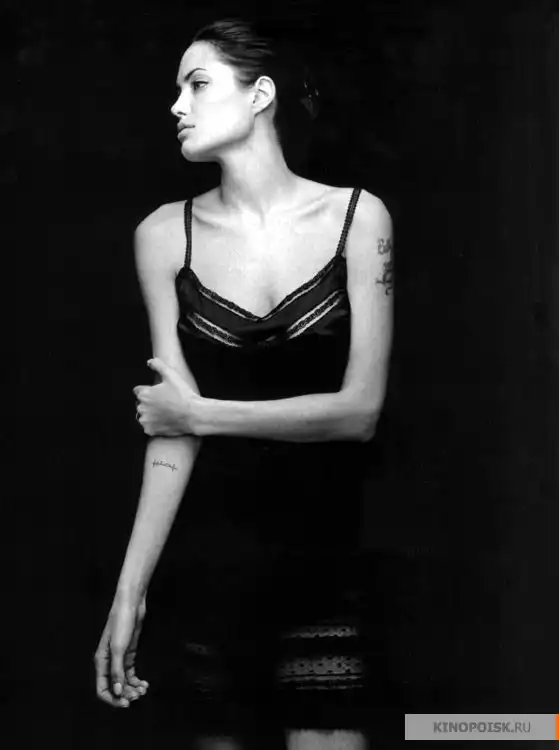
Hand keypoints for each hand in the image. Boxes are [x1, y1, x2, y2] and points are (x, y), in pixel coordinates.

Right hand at [94, 591, 148, 707]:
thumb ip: (117, 670)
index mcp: (101, 662)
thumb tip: (117, 691)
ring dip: (133, 689)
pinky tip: (144, 684)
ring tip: (144, 690)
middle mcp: (109, 663)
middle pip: (114, 687)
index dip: (112, 699)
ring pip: (124, 682)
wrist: (131, 605)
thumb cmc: (121, 622)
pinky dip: (137, 681)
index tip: (126, 704)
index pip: (102, 688)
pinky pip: (131, 674)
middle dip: (126, 694)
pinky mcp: (129, 654)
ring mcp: (119, 659)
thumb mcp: (118, 648)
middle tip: (139, 696)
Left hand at [133, 358, 198, 436]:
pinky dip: (154, 425)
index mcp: (144, 394)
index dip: (148, 390)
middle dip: (149, 403)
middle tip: (165, 403)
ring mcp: (145, 421)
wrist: (193, 415)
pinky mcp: (150, 431)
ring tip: (165, 412)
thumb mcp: (171, 375)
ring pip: (144, 416)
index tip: (158, 393)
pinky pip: (148, 427)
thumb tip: (149, 362)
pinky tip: (165, 421)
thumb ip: (158, 365)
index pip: (138, 391)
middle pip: (141, 404)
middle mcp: (141, 408)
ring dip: (150, 414)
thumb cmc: (183, 395)